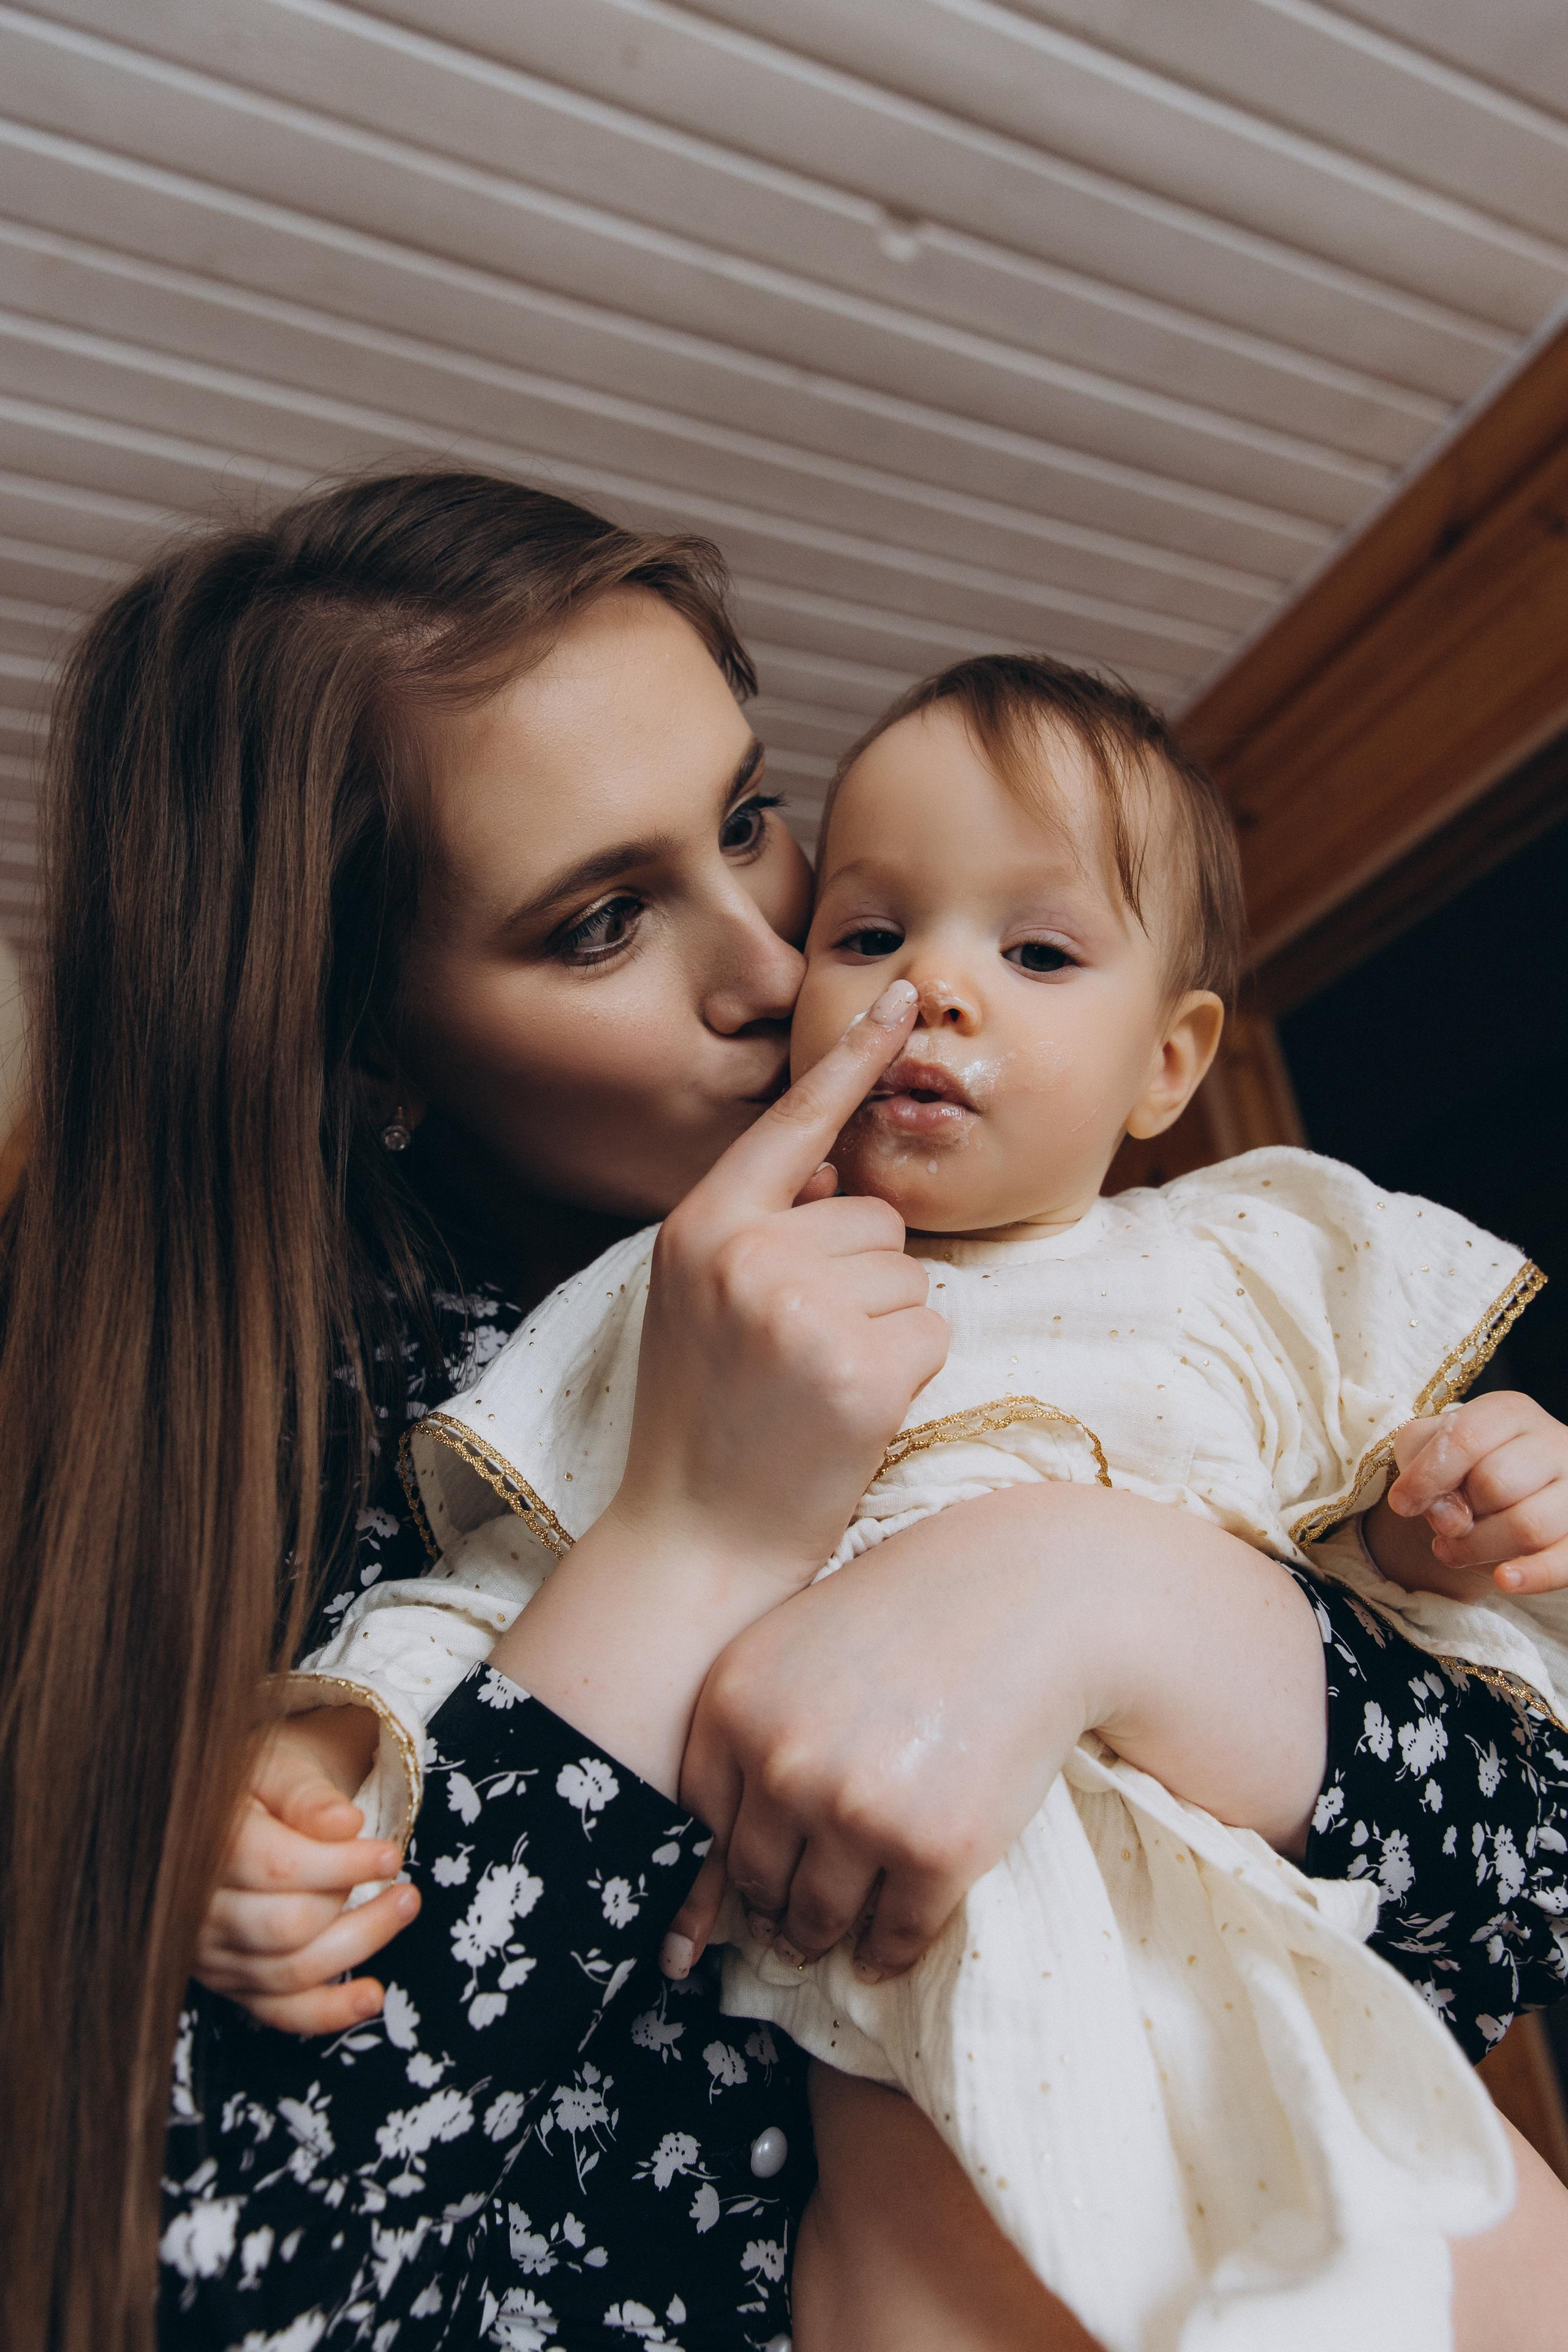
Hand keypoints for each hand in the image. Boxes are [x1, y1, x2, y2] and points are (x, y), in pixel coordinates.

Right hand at [192, 1706, 418, 2034]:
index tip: (391, 1855)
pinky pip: (278, 2012)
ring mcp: (210, 1953)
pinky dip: (328, 2013)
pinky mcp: (229, 1983)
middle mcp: (198, 1908)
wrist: (235, 1807)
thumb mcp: (280, 1767)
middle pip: (286, 1927)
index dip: (341, 1866)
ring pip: (289, 1971)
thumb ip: (308, 1796)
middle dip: (356, 1910)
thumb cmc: (263, 1781)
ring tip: (404, 1909)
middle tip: (408, 1888)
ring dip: (359, 1946)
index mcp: (206, 1843)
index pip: (277, 1868)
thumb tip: (345, 1824)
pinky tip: (372, 1997)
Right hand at [617, 976, 949, 1587]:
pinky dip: (908, 1374)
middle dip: (860, 1278)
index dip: (851, 1058)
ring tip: (816, 1384)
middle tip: (799, 1353)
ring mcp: (803, 1310)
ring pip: (909, 1277)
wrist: (693, 1540)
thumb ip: (760, 1225)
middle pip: (874, 1217)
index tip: (898, 995)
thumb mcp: (700, 1299)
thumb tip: (841, 1167)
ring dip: (884, 1329)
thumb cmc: (704, 1418)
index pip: (794, 1123)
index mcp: (703, 1226)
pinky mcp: (861, 1370)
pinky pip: (933, 1334)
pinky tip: (850, 1411)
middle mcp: (749, 1254)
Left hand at [661, 1483, 1323, 1984]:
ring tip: (827, 1939)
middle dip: (770, 1909)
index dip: (718, 1864)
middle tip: (784, 1926)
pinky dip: (889, 1951)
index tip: (737, 1890)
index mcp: (733, 1706)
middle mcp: (781, 1763)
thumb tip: (712, 1854)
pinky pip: (895, 1934)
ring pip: (816, 1917)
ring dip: (819, 1937)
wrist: (1030, 1601)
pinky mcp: (932, 1850)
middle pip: (754, 1878)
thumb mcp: (797, 1649)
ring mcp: (856, 1810)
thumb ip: (750, 1733)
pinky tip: (887, 1948)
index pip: (699, 1823)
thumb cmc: (911, 1618)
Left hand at [1382, 1393, 1567, 1594]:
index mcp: (1511, 1413)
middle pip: (1496, 1484)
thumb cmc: (1463, 1465)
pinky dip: (1533, 1575)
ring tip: (1456, 1549)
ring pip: (1529, 1526)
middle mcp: (1553, 1443)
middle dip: (1457, 1513)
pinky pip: (1565, 1562)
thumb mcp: (1430, 1446)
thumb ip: (1422, 1466)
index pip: (1466, 1437)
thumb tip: (1448, 1518)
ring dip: (1479, 1547)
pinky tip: (1503, 1580)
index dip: (1426, 1476)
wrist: (1505, 1488)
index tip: (1403, 1503)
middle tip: (1444, 1524)